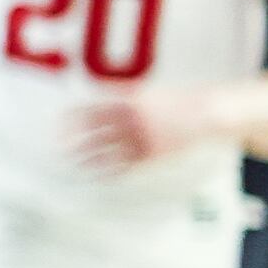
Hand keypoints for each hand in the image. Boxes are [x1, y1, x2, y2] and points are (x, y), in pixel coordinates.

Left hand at [69, 86, 212, 174]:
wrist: (207, 113)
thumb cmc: (175, 102)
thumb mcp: (148, 92)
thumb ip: (124, 95)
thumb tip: (98, 93)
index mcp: (130, 101)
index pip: (93, 109)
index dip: (74, 118)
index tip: (59, 123)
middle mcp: (133, 120)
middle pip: (96, 131)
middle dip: (76, 139)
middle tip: (59, 147)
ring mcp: (142, 137)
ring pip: (108, 150)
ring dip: (88, 157)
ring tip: (73, 162)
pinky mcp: (153, 154)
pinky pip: (125, 164)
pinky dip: (109, 170)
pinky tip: (97, 175)